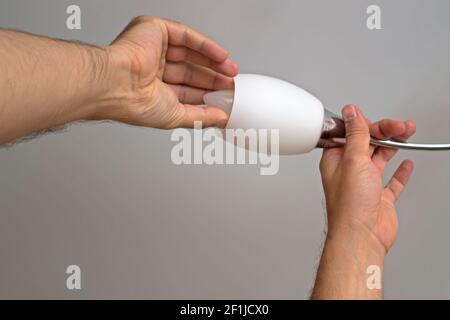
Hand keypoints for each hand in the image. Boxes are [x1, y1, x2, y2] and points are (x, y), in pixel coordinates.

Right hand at [104, 16, 238, 128]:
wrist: (116, 84)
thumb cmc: (133, 103)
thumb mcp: (176, 116)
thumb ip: (201, 118)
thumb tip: (220, 119)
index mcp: (153, 89)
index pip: (186, 89)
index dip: (207, 92)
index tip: (224, 96)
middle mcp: (153, 68)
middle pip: (191, 70)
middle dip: (212, 77)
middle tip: (230, 83)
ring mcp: (153, 48)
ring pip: (190, 52)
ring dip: (213, 61)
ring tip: (230, 71)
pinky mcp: (155, 30)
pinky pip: (186, 36)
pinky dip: (205, 46)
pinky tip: (221, 56)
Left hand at [320, 105, 415, 252]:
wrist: (361, 236)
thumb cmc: (350, 204)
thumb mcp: (352, 159)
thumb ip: (355, 135)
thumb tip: (351, 112)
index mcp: (336, 160)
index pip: (350, 135)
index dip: (365, 126)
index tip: (378, 121)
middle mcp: (349, 171)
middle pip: (367, 144)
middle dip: (384, 132)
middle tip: (400, 126)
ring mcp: (365, 184)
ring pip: (380, 158)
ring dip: (394, 144)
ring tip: (407, 133)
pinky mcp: (379, 197)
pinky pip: (392, 181)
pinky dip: (400, 171)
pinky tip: (406, 163)